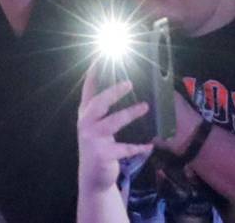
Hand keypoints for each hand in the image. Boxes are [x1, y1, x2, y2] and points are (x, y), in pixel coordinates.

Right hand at [78, 72, 150, 196]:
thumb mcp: (94, 123)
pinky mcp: (103, 154)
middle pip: (99, 102)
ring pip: (113, 122)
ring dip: (130, 113)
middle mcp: (86, 123)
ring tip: (145, 107)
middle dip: (114, 92)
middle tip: (129, 83)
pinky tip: (150, 145)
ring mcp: (93, 139)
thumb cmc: (98, 143)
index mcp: (85, 112)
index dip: (93, 73)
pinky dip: (138, 147)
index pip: (88, 89)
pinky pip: (124, 148)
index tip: (100, 57)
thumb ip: (101, 106)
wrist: (92, 177)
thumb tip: (121, 83)